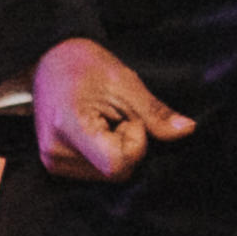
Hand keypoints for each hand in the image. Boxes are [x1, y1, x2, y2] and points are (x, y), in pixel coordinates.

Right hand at [31, 36, 194, 181]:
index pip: (117, 164)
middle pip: (117, 172)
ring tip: (101, 119)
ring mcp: (52, 162)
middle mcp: (55, 153)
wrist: (48, 60)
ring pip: (110, 175)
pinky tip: (95, 131)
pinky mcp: (55, 166)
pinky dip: (105, 154)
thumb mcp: (125, 81)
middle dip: (127, 145)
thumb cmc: (85, 65)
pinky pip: (97, 173)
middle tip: (114, 115)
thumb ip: (155, 113)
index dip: (134, 143)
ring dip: (116, 150)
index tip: (127, 117)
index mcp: (69, 127)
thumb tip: (188, 130)